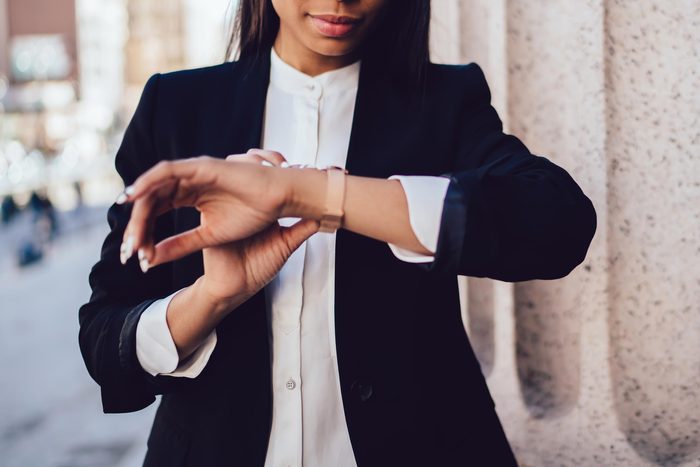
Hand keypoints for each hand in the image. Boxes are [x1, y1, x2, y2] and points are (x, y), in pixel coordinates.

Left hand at [118, 149, 292, 269]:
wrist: (278, 200)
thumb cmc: (253, 215)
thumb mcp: (208, 237)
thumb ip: (180, 245)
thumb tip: (150, 259)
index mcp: (189, 195)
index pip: (157, 212)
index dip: (144, 233)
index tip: (136, 258)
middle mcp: (187, 182)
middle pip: (151, 202)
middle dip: (137, 227)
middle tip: (128, 252)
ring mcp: (192, 172)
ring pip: (155, 188)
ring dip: (139, 210)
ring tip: (131, 236)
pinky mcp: (200, 166)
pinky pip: (166, 170)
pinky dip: (148, 181)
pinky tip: (133, 197)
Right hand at [196, 152, 318, 307]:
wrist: (235, 287)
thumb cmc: (258, 269)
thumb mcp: (285, 246)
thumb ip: (301, 230)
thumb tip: (321, 217)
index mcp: (260, 211)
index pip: (269, 184)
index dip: (277, 171)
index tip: (289, 163)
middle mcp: (242, 207)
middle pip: (250, 176)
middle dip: (262, 162)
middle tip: (279, 160)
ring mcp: (224, 209)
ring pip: (232, 180)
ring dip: (244, 167)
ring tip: (264, 164)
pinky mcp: (208, 215)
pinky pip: (214, 194)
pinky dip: (223, 184)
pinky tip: (238, 179)